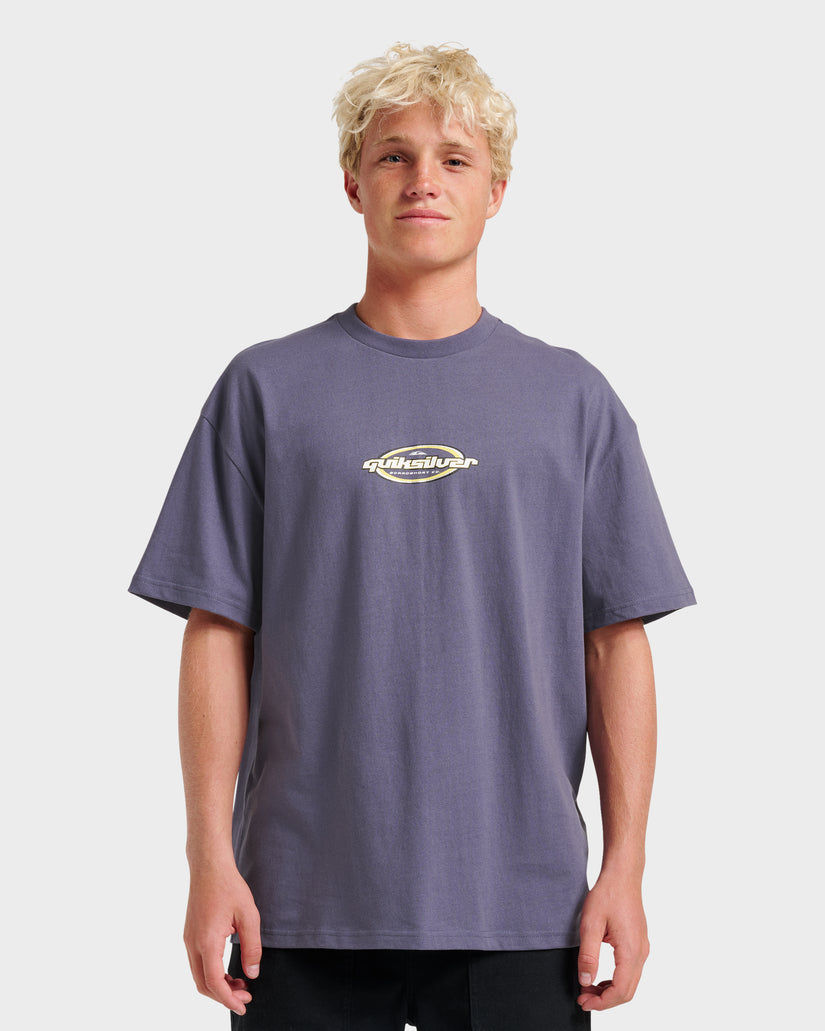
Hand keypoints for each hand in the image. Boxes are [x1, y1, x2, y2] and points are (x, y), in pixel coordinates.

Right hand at [183, 860, 261, 1015]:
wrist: (209, 866)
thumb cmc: (229, 886)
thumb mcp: (249, 916)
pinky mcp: (189, 934)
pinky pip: (197, 963)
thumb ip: (252, 947)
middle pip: (204, 984)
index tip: (244, 1005)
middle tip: (246, 996)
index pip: (214, 983)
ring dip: (218, 985)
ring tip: (241, 983)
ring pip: (199, 975)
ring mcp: (188, 939)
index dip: (229, 999)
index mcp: (207, 941)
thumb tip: (252, 974)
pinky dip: (212, 973)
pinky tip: (229, 969)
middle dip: (224, 996)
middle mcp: (193, 944)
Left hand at [576, 872, 649, 1011]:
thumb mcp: (590, 924)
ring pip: (630, 983)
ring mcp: (642, 948)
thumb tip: (585, 981)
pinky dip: (616, 980)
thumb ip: (588, 955)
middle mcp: (641, 952)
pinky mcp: (639, 944)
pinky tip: (600, 977)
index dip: (602, 1002)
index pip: (620, 990)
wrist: (622, 876)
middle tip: (583, 999)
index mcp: (630, 950)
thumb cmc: (607, 895)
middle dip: (605, 1000)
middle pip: (627, 992)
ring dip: (610, 991)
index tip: (583, 1001)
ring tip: (588, 988)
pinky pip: (631, 972)